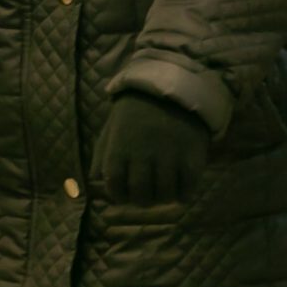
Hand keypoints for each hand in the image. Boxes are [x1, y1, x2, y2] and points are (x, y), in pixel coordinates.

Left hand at [93, 94, 209, 205]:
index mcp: (120, 149)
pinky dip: (183, 194)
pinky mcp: (192, 156)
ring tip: (163, 192)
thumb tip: (94, 180)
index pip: (115, 187)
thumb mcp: (112, 128)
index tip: (124, 194)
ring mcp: (169, 157)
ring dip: (162, 198)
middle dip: (141, 200)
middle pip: (140, 195)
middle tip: (145, 196)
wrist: (171, 86)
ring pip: (164, 195)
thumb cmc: (136, 110)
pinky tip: (180, 188)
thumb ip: (101, 155)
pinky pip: (187, 188)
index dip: (118, 195)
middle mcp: (143, 156)